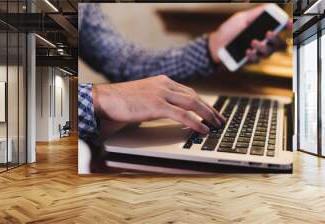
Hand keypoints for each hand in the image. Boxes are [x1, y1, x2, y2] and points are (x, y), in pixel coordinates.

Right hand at [92, 75, 225, 133]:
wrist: (105, 99)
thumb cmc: (122, 101)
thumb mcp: (145, 97)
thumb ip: (159, 102)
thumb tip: (172, 114)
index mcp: (162, 81)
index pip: (188, 91)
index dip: (202, 102)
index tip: (211, 111)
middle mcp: (164, 84)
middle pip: (194, 96)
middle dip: (209, 108)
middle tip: (220, 119)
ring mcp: (160, 93)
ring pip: (192, 103)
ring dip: (207, 115)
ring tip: (216, 125)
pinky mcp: (156, 105)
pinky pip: (182, 115)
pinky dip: (195, 122)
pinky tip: (203, 129)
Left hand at [208, 4, 291, 63]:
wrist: (215, 44)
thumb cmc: (229, 30)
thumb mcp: (242, 18)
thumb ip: (256, 13)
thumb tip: (269, 7)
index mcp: (263, 30)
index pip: (280, 29)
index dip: (287, 26)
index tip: (288, 23)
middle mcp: (263, 42)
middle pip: (278, 43)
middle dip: (275, 38)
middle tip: (268, 33)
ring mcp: (257, 52)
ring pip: (268, 53)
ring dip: (262, 47)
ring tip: (253, 42)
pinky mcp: (249, 61)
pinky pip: (256, 60)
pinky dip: (253, 55)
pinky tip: (247, 51)